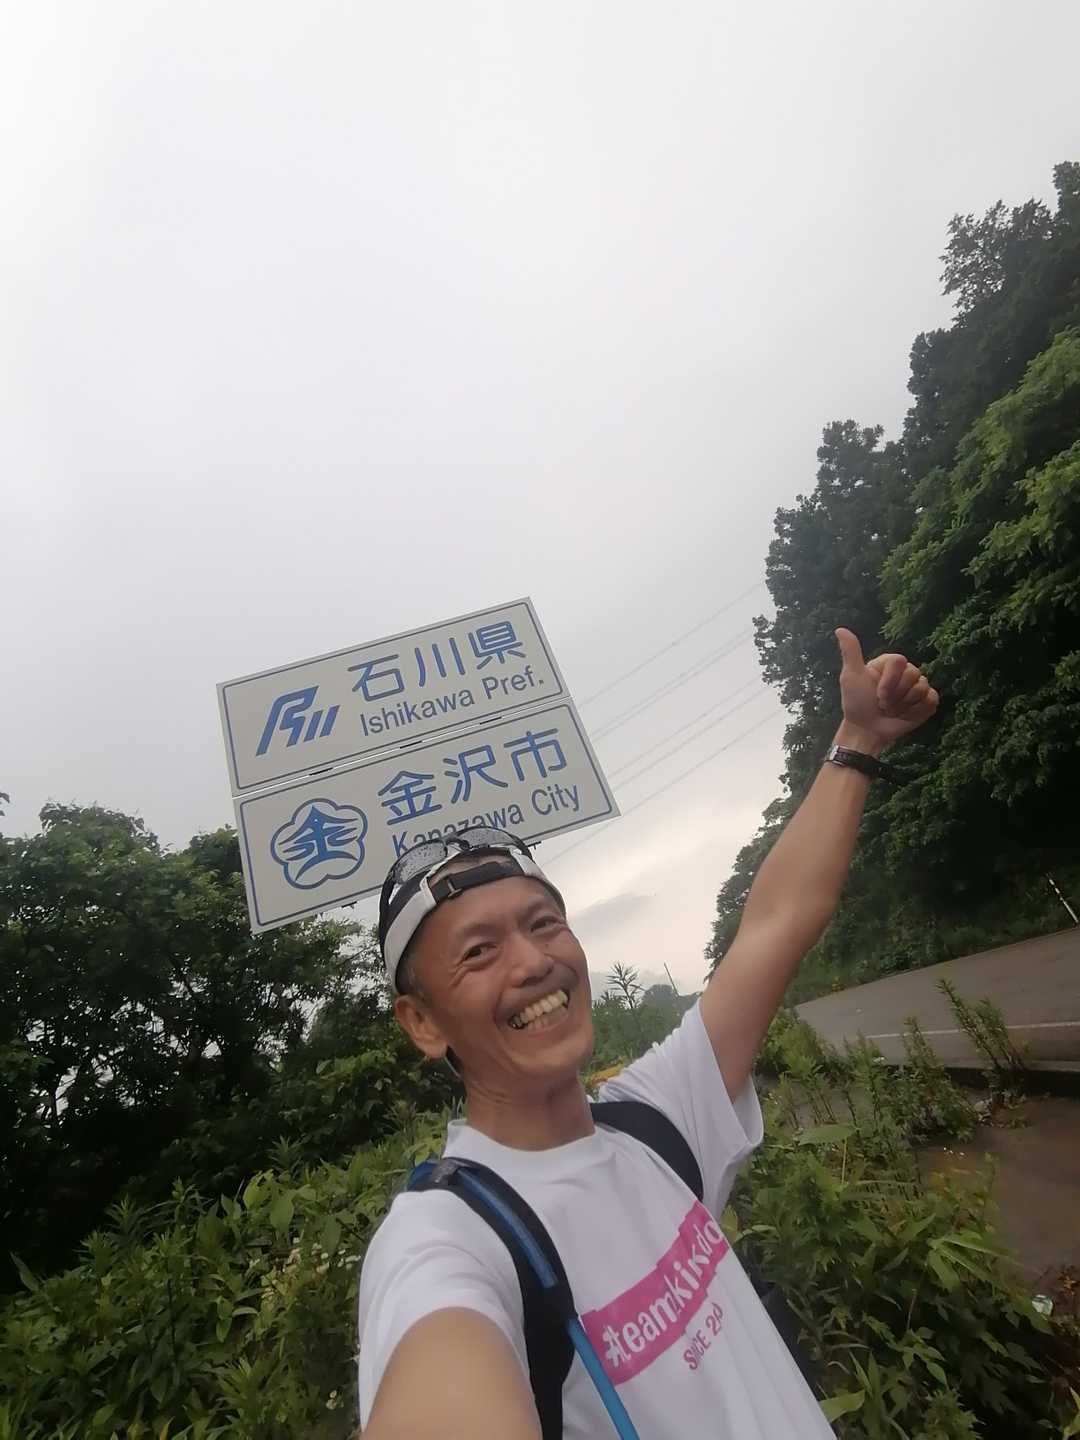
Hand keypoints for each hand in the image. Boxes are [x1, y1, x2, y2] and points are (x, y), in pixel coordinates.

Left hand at [835, 628, 938, 749]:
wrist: (866, 730)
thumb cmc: (856, 703)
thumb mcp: (851, 676)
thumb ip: (851, 652)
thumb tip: (840, 629)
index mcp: (889, 664)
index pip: (900, 662)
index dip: (890, 681)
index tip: (877, 694)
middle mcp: (905, 672)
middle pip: (913, 674)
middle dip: (896, 695)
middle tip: (883, 704)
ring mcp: (916, 687)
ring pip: (923, 688)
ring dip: (904, 705)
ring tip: (892, 710)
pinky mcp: (925, 702)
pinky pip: (932, 700)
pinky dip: (918, 711)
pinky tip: (905, 715)